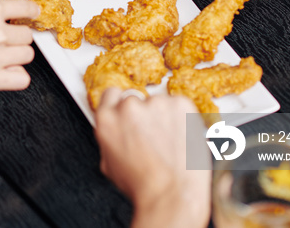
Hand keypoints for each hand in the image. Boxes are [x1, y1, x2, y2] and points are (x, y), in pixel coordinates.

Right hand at [0, 0, 38, 90]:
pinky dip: (16, 76)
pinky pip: (22, 78)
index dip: (32, 12)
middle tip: (3, 42)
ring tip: (0, 56)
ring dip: (17, 56)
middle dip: (17, 38)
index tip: (34, 14)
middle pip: (27, 35)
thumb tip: (0, 17)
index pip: (25, 7)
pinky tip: (5, 72)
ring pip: (27, 55)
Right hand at [94, 89, 210, 227]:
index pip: (112, 94)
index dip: (122, 104)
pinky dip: (182, 117)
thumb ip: (110, 138)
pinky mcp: (180, 104)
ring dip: (164, 116)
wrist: (171, 195)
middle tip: (153, 136)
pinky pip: (179, 105)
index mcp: (107, 119)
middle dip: (144, 115)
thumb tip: (115, 129)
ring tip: (169, 143)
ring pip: (159, 102)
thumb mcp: (109, 164)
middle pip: (136, 99)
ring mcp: (156, 103)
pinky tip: (181, 138)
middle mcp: (129, 107)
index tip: (130, 113)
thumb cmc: (142, 185)